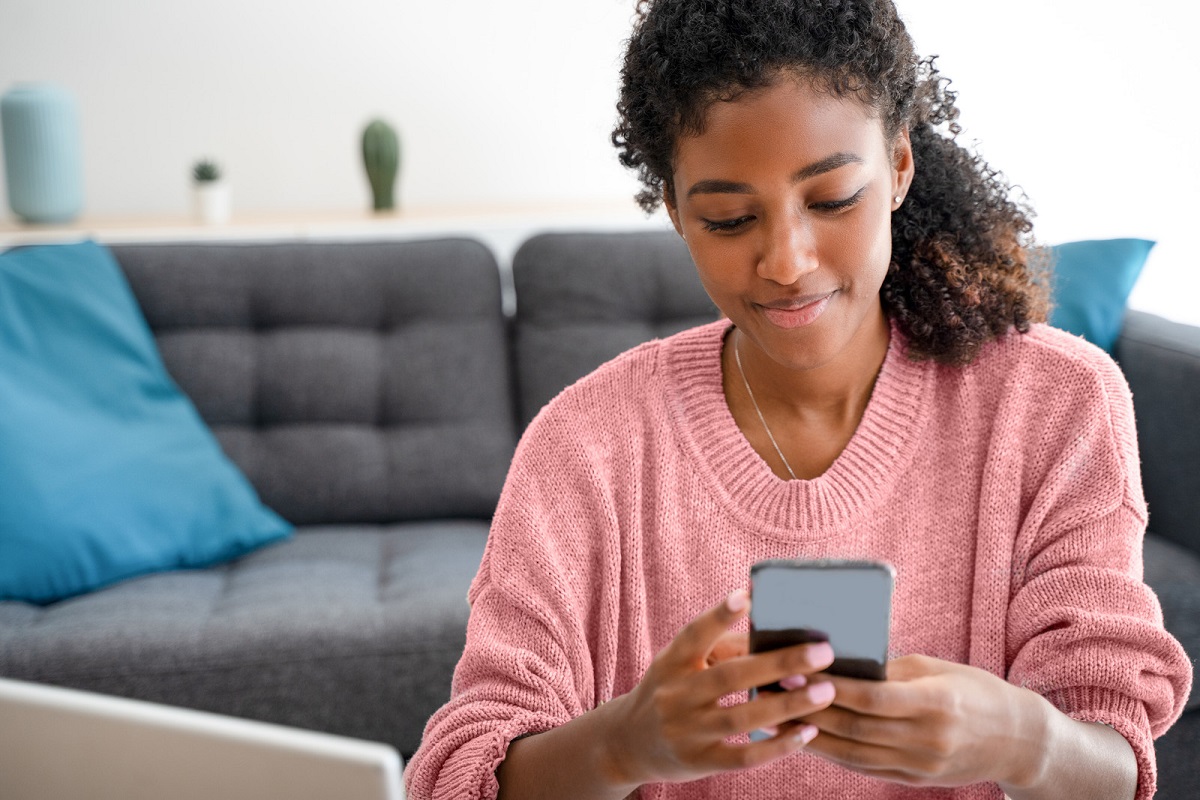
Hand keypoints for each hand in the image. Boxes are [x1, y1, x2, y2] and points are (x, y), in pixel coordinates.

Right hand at [602, 590, 839, 787]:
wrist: (626, 743)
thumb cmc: (668, 692)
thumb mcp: (677, 666)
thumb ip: (718, 650)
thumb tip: (775, 631)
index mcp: (670, 663)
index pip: (695, 634)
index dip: (720, 615)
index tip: (749, 596)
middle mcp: (674, 695)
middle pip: (730, 677)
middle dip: (780, 663)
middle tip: (823, 651)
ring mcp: (685, 731)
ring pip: (741, 717)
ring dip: (788, 704)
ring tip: (826, 691)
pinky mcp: (697, 762)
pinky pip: (743, 757)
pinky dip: (777, 746)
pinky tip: (806, 733)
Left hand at [799, 654, 1045, 787]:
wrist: (1017, 740)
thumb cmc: (973, 690)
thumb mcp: (937, 669)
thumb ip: (890, 670)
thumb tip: (840, 662)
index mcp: (936, 703)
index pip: (873, 698)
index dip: (831, 688)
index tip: (794, 671)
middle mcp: (928, 740)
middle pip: (856, 727)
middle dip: (808, 710)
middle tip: (770, 692)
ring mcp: (922, 765)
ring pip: (854, 753)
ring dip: (811, 736)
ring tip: (776, 717)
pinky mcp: (915, 780)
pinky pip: (865, 767)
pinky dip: (832, 753)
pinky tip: (806, 738)